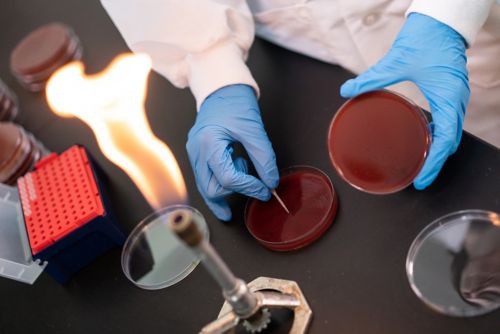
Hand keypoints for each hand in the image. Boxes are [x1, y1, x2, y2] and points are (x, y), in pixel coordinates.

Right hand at [186, 84, 278, 220]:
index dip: (249, 187)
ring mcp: (194, 153)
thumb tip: (270, 182)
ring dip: (227, 189)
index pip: (228, 178)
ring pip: (206, 187)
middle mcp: (196, 151)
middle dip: (235, 193)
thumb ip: (264, 158)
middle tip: (256, 190)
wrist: (222, 88)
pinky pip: (206, 178)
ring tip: (245, 176)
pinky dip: (221, 183)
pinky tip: (234, 182)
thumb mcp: (254, 130)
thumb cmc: (235, 103)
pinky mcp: (197, 154)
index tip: (265, 189)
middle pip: (211, 189)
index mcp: (208, 143)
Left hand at [340, 13, 469, 188]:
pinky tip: (425, 135)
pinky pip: (449, 119)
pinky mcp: (450, 91)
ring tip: (423, 164)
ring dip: (439, 149)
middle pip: (451, 141)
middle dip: (437, 162)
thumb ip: (370, 79)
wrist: (441, 21)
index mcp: (447, 97)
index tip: (422, 178)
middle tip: (420, 179)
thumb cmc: (425, 39)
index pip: (445, 140)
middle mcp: (455, 100)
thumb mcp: (395, 62)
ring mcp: (455, 96)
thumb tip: (346, 90)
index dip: (434, 163)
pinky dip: (440, 133)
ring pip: (452, 132)